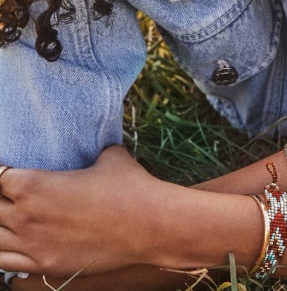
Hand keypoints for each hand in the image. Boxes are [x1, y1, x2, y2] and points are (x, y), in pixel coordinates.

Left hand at [0, 146, 167, 276]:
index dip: (1, 172)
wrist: (148, 224)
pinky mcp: (45, 265)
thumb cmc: (129, 186)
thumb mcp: (108, 156)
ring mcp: (32, 244)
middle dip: (0, 197)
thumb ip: (91, 151)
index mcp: (33, 184)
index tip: (8, 172)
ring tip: (9, 217)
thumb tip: (98, 146)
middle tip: (10, 193)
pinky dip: (2, 251)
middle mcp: (25, 215)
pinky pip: (4, 264)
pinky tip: (9, 242)